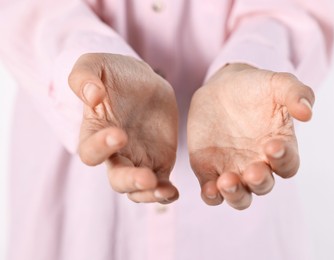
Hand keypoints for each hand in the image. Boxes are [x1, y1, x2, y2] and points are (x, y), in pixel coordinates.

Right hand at [68, 53, 178, 203]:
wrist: (144, 81)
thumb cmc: (115, 73)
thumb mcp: (95, 64)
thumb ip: (84, 77)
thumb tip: (92, 97)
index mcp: (95, 132)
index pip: (90, 151)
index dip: (101, 147)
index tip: (119, 134)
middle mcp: (115, 153)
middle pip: (117, 179)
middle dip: (130, 181)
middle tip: (146, 177)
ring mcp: (138, 159)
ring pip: (137, 188)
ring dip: (148, 193)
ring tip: (164, 189)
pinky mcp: (159, 161)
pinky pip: (160, 183)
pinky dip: (165, 192)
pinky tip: (173, 192)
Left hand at [187, 63, 313, 209]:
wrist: (222, 88)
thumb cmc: (256, 88)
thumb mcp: (278, 83)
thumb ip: (296, 93)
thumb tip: (307, 112)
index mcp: (279, 148)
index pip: (288, 164)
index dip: (283, 159)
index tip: (273, 146)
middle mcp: (259, 164)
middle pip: (264, 185)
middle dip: (260, 181)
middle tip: (253, 171)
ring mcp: (234, 170)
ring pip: (240, 196)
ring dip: (235, 194)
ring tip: (227, 182)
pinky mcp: (210, 171)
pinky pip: (213, 192)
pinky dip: (212, 196)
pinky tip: (210, 189)